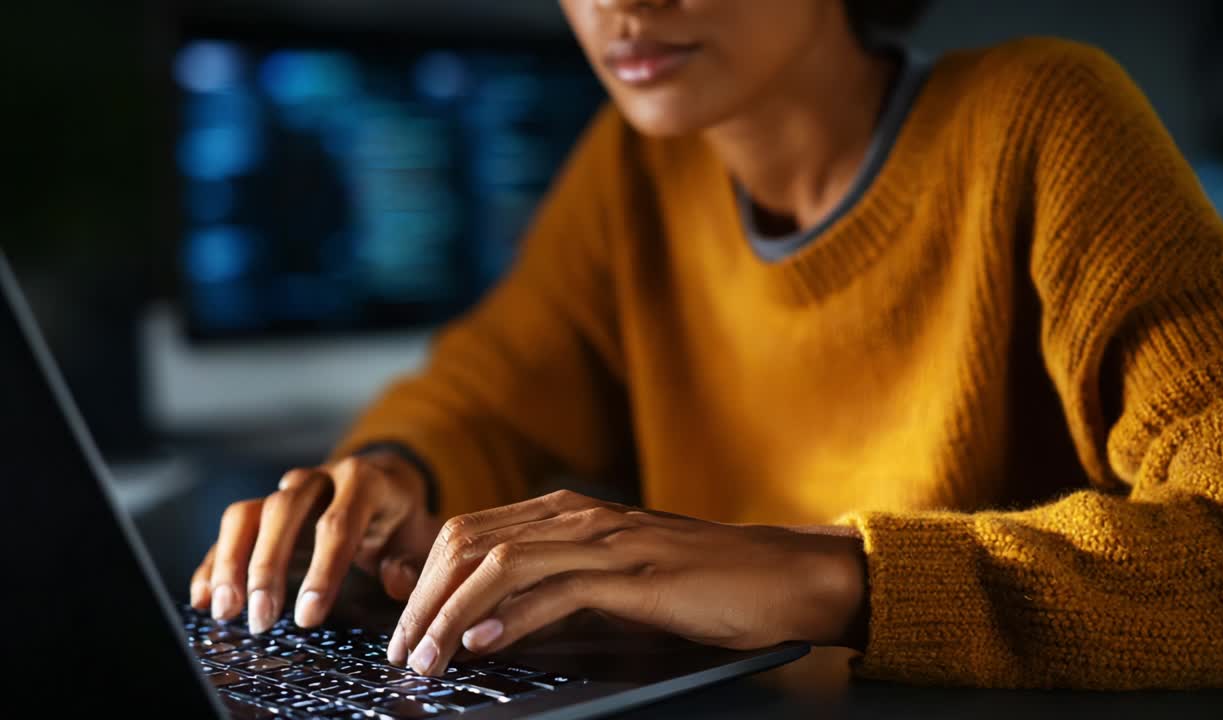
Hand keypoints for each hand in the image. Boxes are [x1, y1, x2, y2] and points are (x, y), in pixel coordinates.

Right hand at [189, 452, 442, 632]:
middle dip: (267, 568)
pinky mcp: (262, 512)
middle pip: (283, 512)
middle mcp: (318, 480)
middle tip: (261, 620)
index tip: (308, 616)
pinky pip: (230, 532)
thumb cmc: (403, 521)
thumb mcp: (420, 538)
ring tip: (225, 612)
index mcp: (364, 481)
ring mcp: (285, 493)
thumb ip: (412, 560)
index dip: (323, 571)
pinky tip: (203, 599)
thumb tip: (395, 580)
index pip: (339, 523)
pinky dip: (212, 563)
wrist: (386, 488)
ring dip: (230, 563)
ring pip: (247, 515)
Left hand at [387, 490, 866, 674]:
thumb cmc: (700, 581)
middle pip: (469, 543)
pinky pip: (560, 591)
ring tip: (426, 656)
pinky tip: (486, 643)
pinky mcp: (638, 576)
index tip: (403, 626)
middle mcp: (580, 517)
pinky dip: (515, 617)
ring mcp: (609, 542)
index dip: (424, 579)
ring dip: (453, 613)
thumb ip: (555, 586)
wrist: (780, 573)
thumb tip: (489, 623)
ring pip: (502, 564)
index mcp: (569, 513)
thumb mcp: (615, 576)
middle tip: (400, 650)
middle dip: (422, 598)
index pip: (469, 532)